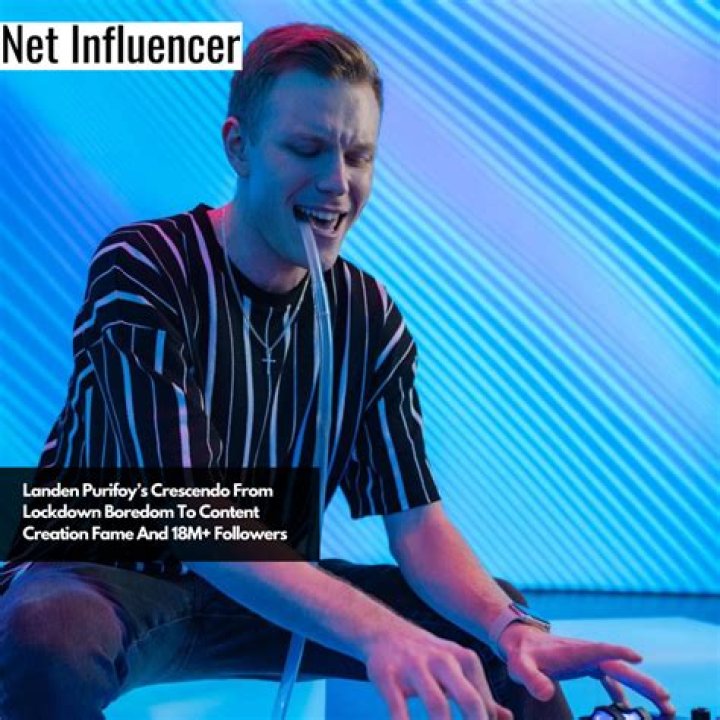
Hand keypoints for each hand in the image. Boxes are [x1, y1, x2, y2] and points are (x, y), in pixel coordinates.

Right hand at [365, 627, 512, 719]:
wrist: (384, 632)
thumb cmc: (427, 658)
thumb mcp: (456, 667)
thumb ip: (480, 694)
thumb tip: (507, 719)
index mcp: (464, 660)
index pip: (484, 704)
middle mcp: (443, 661)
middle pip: (469, 700)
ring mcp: (414, 667)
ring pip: (437, 705)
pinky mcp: (388, 676)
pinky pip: (398, 709)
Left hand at [498, 624, 675, 716]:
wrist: (519, 641)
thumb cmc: (520, 653)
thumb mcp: (521, 667)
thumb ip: (531, 679)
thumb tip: (544, 693)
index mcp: (575, 652)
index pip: (600, 650)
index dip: (618, 653)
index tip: (637, 657)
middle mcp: (587, 653)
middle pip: (620, 666)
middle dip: (644, 683)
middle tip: (667, 702)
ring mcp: (589, 659)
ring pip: (621, 672)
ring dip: (642, 688)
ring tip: (664, 708)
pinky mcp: (587, 665)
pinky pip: (611, 678)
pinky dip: (623, 690)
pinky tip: (627, 706)